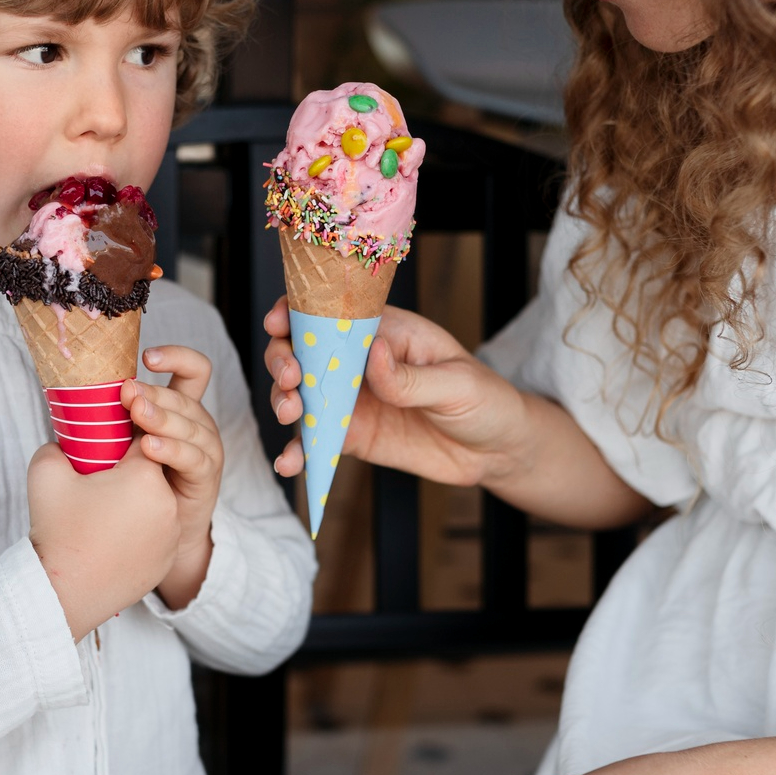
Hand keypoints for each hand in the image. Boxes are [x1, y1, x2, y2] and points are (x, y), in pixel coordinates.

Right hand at [28, 440, 179, 639]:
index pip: (142, 440)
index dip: (121, 441)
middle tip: (99, 485)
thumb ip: (57, 445)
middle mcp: (169, 504)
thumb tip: (65, 442)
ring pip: (156, 504)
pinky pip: (157, 533)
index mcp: (145, 477)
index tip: (103, 449)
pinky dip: (140, 532)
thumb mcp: (46, 473)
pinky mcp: (168, 559)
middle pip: (151, 473)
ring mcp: (172, 535)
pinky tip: (114, 539)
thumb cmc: (57, 532)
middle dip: (128, 474)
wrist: (63, 595)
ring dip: (137, 503)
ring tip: (104, 515)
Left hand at [124, 345, 222, 610]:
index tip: (146, 357)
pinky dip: (172, 450)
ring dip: (163, 416)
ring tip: (137, 414)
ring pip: (193, 423)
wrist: (152, 536)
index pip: (192, 371)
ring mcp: (205, 450)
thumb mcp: (117, 444)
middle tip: (127, 394)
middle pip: (186, 396)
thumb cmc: (130, 484)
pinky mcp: (206, 479)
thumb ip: (106, 420)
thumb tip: (66, 400)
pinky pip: (195, 458)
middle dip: (155, 392)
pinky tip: (149, 448)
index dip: (176, 357)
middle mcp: (196, 425)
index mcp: (178, 409)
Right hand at [262, 295, 529, 489]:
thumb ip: (411, 377)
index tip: (278, 322)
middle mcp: (361, 362)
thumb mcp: (457, 384)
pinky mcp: (352, 436)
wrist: (497, 451)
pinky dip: (298, 451)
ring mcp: (353, 400)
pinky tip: (290, 462)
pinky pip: (316, 441)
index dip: (297, 311)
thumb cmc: (485, 400)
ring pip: (301, 394)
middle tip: (292, 379)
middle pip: (304, 351)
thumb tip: (373, 354)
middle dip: (284, 360)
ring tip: (292, 414)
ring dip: (284, 401)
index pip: (333, 312)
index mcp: (386, 332)